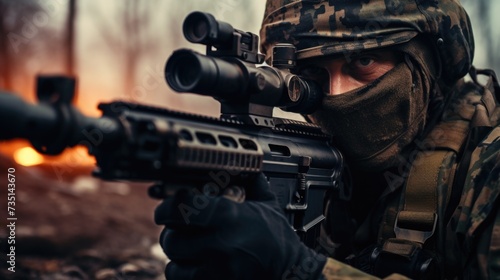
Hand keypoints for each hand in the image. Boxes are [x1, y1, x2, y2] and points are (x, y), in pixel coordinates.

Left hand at [154, 173, 325, 279]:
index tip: (164, 210)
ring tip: (187, 252)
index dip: (166, 208)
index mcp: (228, 216)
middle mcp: (219, 243)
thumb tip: (249, 167)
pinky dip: (183, 274)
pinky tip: (193, 267)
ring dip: (177, 258)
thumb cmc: (279, 239)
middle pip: (171, 240)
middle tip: (178, 232)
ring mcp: (217, 269)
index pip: (180, 208)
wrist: (292, 273)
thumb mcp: (267, 206)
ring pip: (174, 265)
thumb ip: (254, 184)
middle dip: (172, 235)